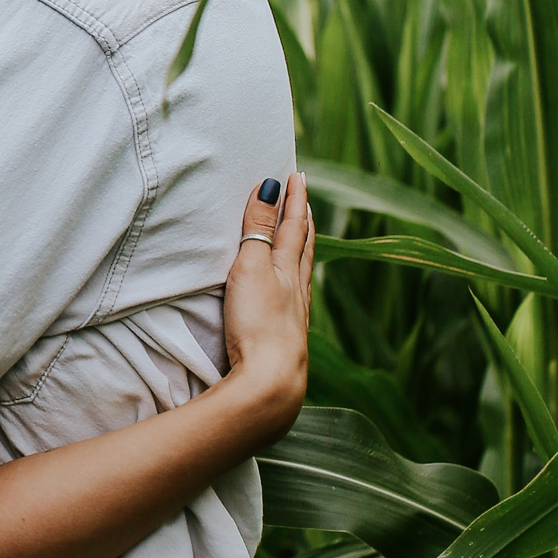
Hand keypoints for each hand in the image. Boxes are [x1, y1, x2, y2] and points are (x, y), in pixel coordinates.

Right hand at [220, 172, 314, 444]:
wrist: (271, 382)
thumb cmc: (259, 323)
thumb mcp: (252, 267)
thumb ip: (259, 228)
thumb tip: (272, 186)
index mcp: (290, 268)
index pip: (295, 225)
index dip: (295, 200)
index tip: (297, 175)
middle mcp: (298, 289)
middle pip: (305, 247)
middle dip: (303, 220)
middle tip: (304, 200)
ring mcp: (295, 315)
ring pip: (302, 273)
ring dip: (302, 250)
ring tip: (302, 238)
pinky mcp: (286, 337)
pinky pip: (294, 297)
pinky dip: (294, 281)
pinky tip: (291, 291)